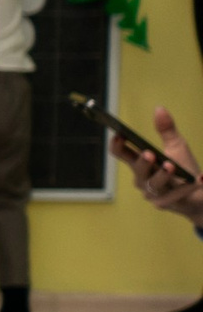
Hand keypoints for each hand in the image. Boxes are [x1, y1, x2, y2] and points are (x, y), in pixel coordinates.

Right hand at [116, 107, 202, 223]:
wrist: (198, 195)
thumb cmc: (184, 170)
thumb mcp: (176, 146)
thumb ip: (166, 130)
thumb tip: (159, 108)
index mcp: (141, 162)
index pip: (122, 153)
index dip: (117, 145)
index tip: (119, 134)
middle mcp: (142, 178)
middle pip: (137, 169)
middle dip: (142, 162)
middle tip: (149, 153)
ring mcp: (152, 192)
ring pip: (153, 183)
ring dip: (162, 175)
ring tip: (170, 166)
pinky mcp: (164, 203)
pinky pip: (172, 195)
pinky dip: (185, 188)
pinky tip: (197, 181)